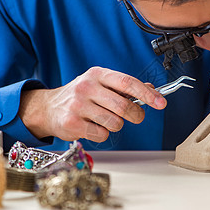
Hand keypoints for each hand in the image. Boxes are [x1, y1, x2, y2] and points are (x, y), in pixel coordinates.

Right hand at [19, 67, 166, 141]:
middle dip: (136, 114)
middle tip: (136, 116)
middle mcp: (87, 87)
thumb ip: (125, 88)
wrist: (48, 108)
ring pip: (114, 123)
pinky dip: (103, 134)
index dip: (147, 94)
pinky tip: (93, 127)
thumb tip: (153, 90)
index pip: (127, 82)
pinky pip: (102, 134)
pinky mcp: (72, 123)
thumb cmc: (80, 96)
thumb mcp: (101, 84)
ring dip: (117, 125)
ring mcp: (78, 105)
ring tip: (106, 120)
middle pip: (123, 106)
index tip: (161, 103)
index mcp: (97, 74)